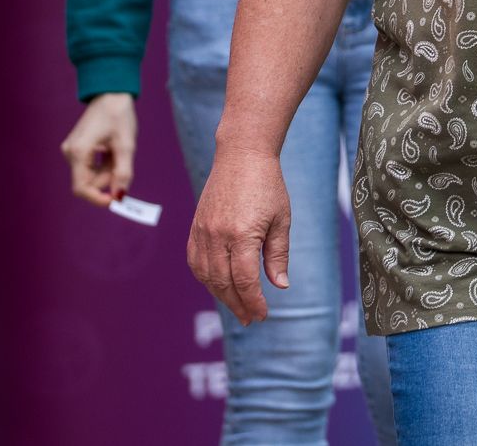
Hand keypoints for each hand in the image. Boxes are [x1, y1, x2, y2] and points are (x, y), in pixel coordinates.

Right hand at [60, 92, 136, 206]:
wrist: (111, 94)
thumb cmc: (119, 116)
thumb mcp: (126, 145)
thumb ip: (123, 172)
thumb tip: (120, 195)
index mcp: (79, 152)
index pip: (81, 188)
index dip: (97, 198)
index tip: (115, 200)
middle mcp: (70, 153)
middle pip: (87, 181)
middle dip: (107, 179)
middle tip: (124, 162)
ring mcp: (71, 150)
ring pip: (89, 174)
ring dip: (107, 170)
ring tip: (118, 150)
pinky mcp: (76, 148)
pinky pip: (89, 165)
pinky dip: (103, 164)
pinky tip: (111, 149)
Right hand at [187, 147, 292, 325]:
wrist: (241, 157)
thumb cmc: (268, 186)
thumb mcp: (282, 220)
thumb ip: (278, 255)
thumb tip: (280, 286)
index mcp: (242, 234)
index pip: (245, 280)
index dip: (254, 301)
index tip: (262, 314)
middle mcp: (217, 236)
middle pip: (223, 283)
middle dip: (238, 304)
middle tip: (250, 318)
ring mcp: (202, 233)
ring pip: (206, 276)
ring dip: (221, 295)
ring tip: (237, 307)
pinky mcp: (194, 229)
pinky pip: (196, 263)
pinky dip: (206, 279)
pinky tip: (219, 286)